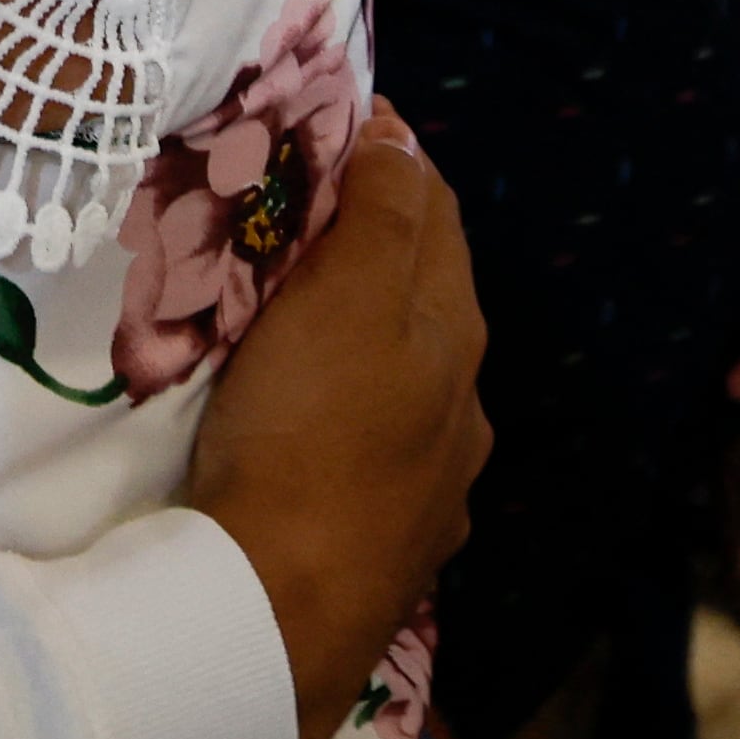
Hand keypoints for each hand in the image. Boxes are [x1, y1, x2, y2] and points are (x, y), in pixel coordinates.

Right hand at [184, 109, 488, 738]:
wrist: (276, 611)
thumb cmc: (307, 432)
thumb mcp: (347, 296)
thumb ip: (384, 212)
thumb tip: (404, 138)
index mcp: (455, 332)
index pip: (434, 211)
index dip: (388, 159)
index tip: (327, 127)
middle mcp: (463, 406)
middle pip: (423, 296)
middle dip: (374, 247)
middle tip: (295, 212)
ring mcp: (435, 486)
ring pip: (403, 381)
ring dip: (362, 339)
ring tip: (292, 320)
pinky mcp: (392, 549)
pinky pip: (375, 454)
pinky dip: (347, 415)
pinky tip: (313, 426)